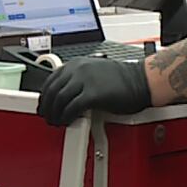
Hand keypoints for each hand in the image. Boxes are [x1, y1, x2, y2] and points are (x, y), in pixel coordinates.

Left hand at [36, 58, 150, 125]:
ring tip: (56, 122)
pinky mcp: (93, 94)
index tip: (44, 104)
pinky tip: (68, 121)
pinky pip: (72, 107)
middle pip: (52, 90)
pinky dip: (66, 117)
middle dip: (46, 106)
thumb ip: (79, 80)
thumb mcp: (95, 72)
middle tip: (47, 117)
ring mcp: (85, 80)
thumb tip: (65, 94)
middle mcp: (79, 69)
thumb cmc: (124, 79)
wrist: (142, 81)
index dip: (45, 95)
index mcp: (78, 63)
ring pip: (59, 99)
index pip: (51, 79)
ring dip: (55, 114)